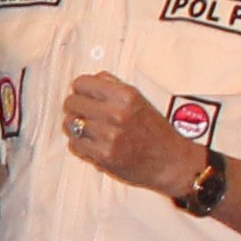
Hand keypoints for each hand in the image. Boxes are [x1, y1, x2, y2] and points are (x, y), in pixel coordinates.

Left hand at [57, 71, 200, 196]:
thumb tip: (93, 78)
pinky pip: (74, 144)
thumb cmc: (157, 132)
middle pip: (71, 102)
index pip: (82, 83)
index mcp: (126, 95)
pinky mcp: (104, 156)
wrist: (171, 162)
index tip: (83, 94)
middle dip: (76, 107)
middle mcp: (116, 114)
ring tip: (89, 129)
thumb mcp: (140, 101)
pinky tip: (93, 143)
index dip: (80, 89)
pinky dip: (80, 144)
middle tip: (85, 113)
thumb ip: (115, 86)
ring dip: (76, 126)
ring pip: (69, 124)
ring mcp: (109, 136)